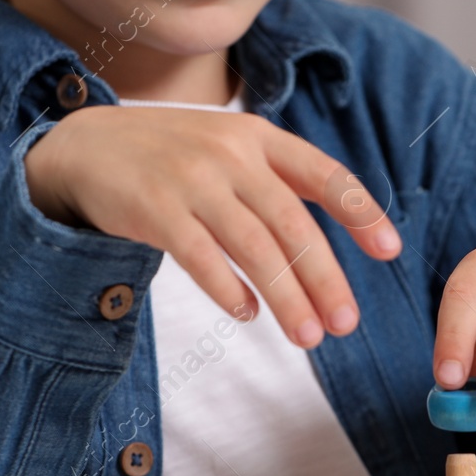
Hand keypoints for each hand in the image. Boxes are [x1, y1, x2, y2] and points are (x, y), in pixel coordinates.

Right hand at [24, 105, 400, 347]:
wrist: (83, 146)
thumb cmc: (174, 159)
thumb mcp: (230, 151)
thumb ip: (279, 183)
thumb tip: (343, 233)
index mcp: (259, 137)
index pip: (324, 176)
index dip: (361, 213)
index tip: (391, 251)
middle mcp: (231, 153)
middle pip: (293, 224)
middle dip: (325, 278)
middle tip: (346, 324)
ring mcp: (191, 179)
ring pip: (253, 247)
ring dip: (286, 297)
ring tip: (308, 337)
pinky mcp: (154, 208)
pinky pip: (201, 257)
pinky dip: (228, 289)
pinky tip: (248, 314)